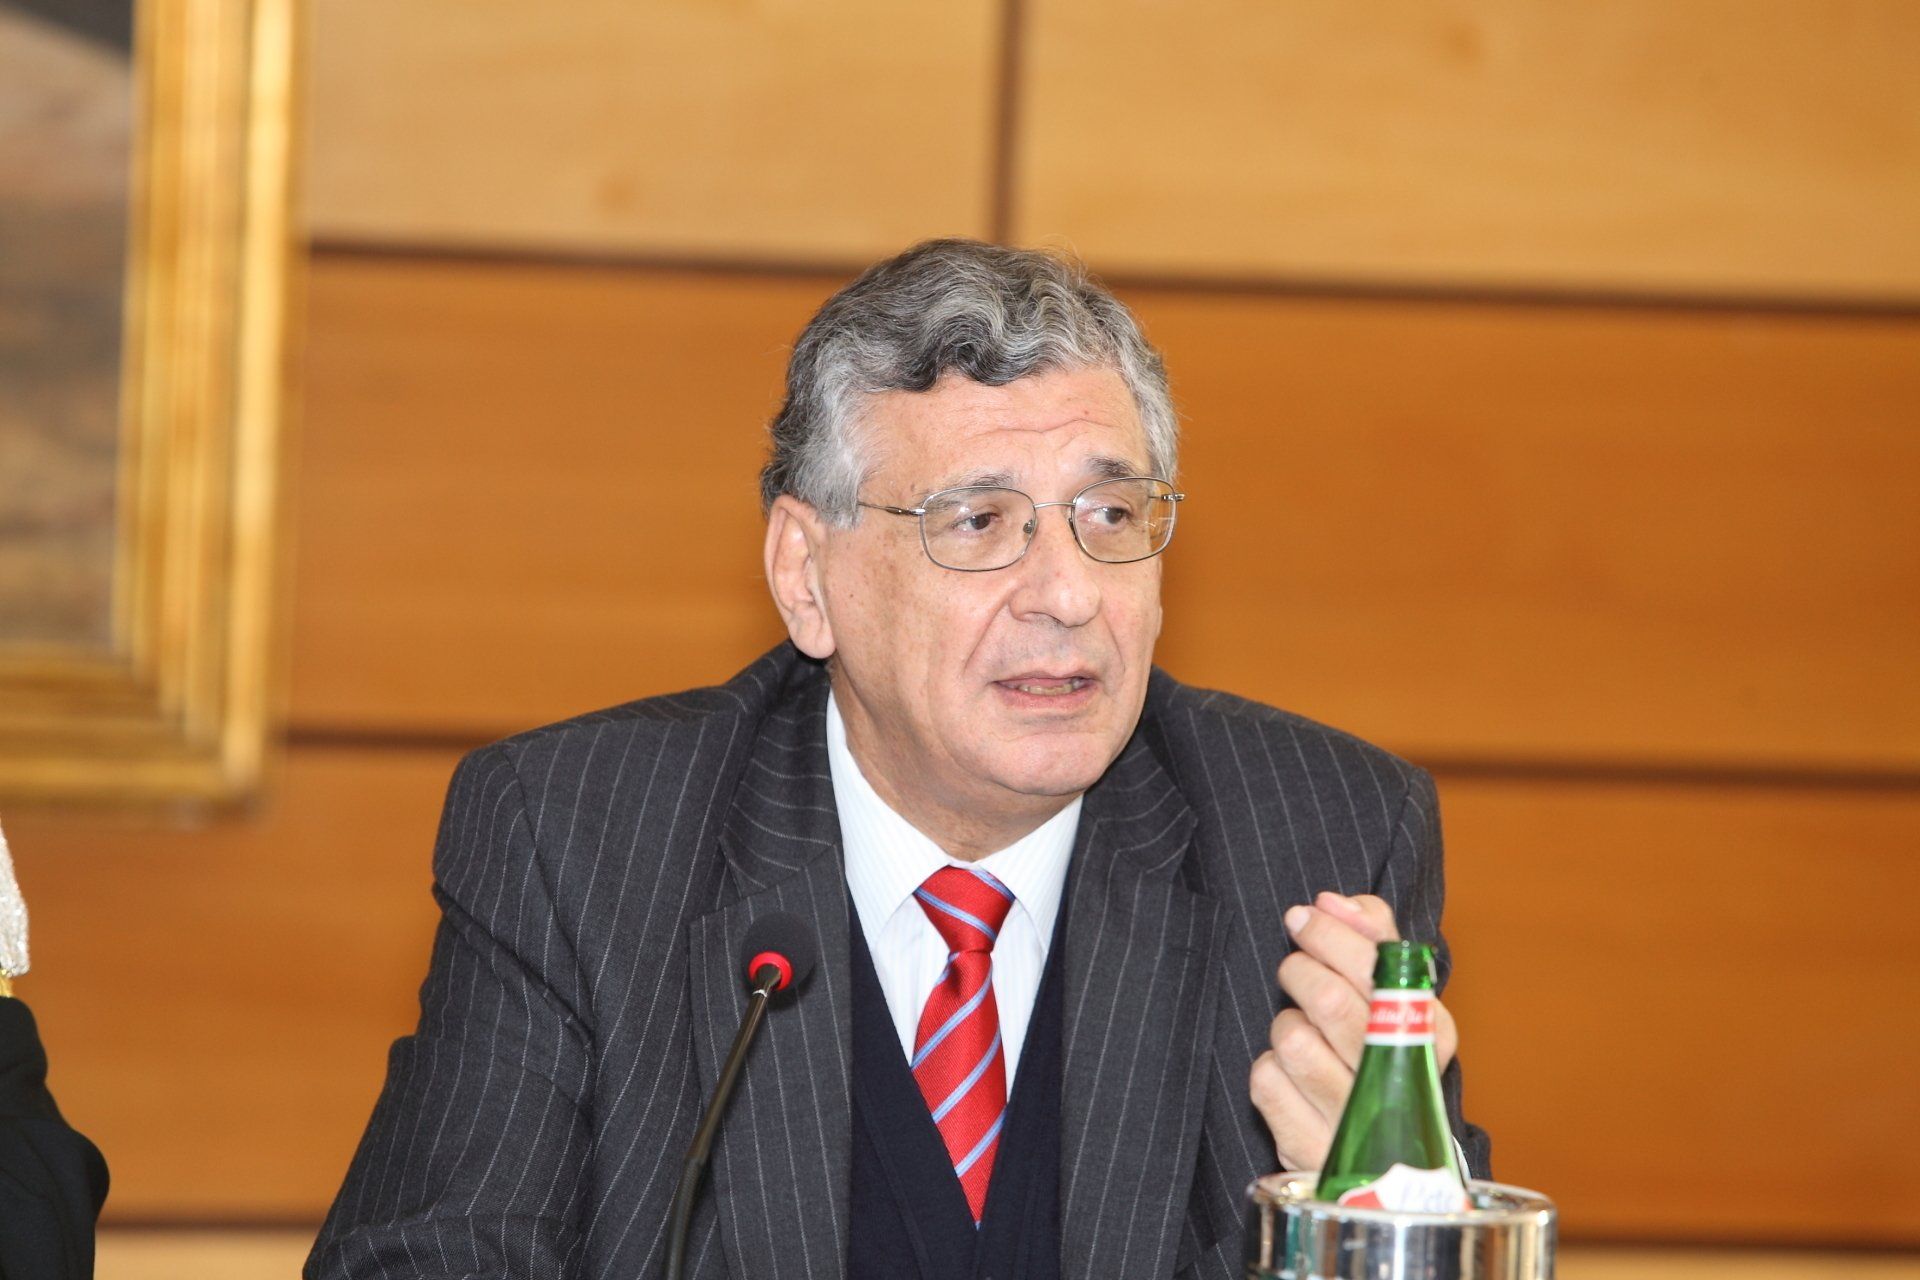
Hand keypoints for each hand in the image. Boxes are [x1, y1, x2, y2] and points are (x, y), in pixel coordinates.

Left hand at [1248, 892, 1457, 1170]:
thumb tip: (1332, 902)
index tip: (1307, 914)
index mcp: (1433, 1037)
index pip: (1382, 971)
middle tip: (1295, 967)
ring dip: (1287, 1022)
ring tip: (1303, 1030)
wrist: (1384, 1156)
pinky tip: (1292, 1075)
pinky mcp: (1310, 1148)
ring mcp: (1356, 1123)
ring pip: (1293, 1039)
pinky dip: (1270, 1066)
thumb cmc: (1384, 1054)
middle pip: (1332, 1000)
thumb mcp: (1396, 997)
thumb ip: (1374, 936)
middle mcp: (1401, 1083)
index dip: (1336, 934)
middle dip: (1301, 968)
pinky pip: (1266, 1080)